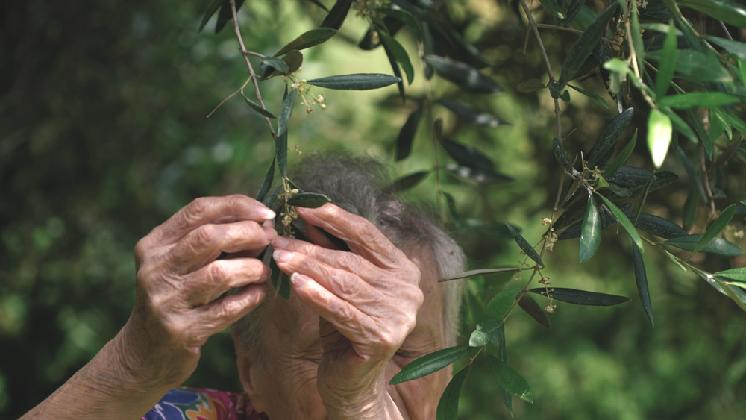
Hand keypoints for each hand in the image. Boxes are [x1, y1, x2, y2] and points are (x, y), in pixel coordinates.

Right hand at [120, 195, 275, 388]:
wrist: (146, 352)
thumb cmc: (176, 297)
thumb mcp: (179, 263)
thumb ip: (210, 239)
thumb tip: (261, 219)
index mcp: (154, 244)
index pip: (198, 210)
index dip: (237, 206)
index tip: (266, 214)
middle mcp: (155, 269)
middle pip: (208, 238)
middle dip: (247, 234)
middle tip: (269, 241)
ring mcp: (165, 301)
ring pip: (219, 274)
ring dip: (251, 269)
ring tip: (264, 271)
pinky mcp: (181, 331)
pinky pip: (226, 309)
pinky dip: (248, 298)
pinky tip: (258, 294)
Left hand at [272, 204, 422, 418]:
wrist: (351, 380)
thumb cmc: (343, 327)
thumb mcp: (337, 283)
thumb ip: (330, 251)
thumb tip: (305, 215)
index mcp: (403, 268)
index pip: (367, 234)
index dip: (335, 218)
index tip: (302, 206)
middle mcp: (407, 289)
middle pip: (350, 260)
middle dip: (310, 247)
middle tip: (277, 238)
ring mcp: (399, 314)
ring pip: (343, 283)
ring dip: (307, 268)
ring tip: (278, 257)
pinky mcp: (382, 337)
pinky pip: (341, 311)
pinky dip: (316, 296)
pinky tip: (294, 284)